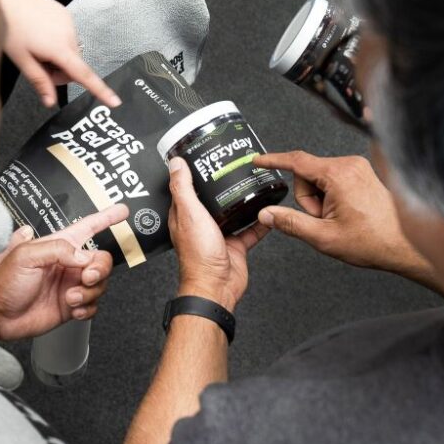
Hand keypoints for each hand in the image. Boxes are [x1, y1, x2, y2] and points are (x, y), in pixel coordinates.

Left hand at [0, 0, 121, 108]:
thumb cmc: (9, 27)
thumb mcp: (21, 60)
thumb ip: (39, 81)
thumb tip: (51, 103)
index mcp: (59, 48)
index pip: (84, 75)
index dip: (100, 90)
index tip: (115, 102)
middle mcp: (70, 33)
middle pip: (74, 66)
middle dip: (59, 72)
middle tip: (37, 66)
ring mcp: (68, 20)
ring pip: (71, 52)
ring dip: (57, 57)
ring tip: (35, 47)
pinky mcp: (65, 12)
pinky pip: (67, 36)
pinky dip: (57, 42)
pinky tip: (38, 34)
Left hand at [0, 204, 129, 340]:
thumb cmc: (3, 282)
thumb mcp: (25, 256)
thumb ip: (57, 250)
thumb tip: (83, 256)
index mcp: (58, 246)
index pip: (88, 227)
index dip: (106, 217)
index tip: (123, 211)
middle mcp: (68, 264)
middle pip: (102, 260)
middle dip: (100, 269)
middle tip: (85, 277)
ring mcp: (71, 284)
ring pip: (100, 284)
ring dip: (90, 292)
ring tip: (70, 297)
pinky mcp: (71, 305)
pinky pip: (93, 305)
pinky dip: (87, 308)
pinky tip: (72, 308)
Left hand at [167, 158, 268, 310]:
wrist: (217, 286)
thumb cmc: (199, 256)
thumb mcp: (190, 214)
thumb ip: (183, 188)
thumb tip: (176, 163)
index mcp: (184, 215)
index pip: (185, 188)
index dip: (192, 172)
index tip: (202, 156)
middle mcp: (201, 224)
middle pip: (211, 198)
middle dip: (220, 183)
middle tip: (233, 165)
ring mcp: (219, 234)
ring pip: (232, 212)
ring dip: (241, 201)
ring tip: (253, 182)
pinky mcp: (236, 245)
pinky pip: (251, 229)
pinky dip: (260, 220)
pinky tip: (268, 209)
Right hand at [253, 151, 436, 285]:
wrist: (404, 245)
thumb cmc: (372, 240)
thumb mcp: (322, 236)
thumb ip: (290, 222)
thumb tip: (267, 214)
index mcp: (338, 175)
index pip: (296, 161)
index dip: (273, 161)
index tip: (258, 160)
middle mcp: (349, 165)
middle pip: (307, 175)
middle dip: (308, 200)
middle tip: (323, 220)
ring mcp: (358, 168)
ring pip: (319, 179)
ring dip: (321, 201)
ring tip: (338, 219)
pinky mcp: (363, 174)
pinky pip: (333, 180)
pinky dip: (331, 197)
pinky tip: (345, 213)